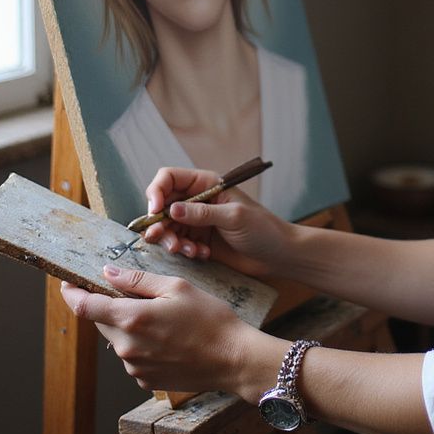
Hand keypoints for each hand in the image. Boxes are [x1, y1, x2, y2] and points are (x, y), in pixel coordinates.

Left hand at [59, 265, 282, 395]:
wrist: (232, 358)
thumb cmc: (210, 319)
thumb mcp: (177, 288)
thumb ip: (138, 282)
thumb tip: (107, 273)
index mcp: (132, 320)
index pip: (85, 307)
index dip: (72, 293)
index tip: (68, 282)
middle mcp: (127, 347)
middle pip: (101, 322)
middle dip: (108, 306)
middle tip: (133, 294)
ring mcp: (134, 368)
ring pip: (118, 339)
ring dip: (128, 325)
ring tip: (163, 318)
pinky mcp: (145, 380)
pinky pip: (133, 356)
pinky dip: (141, 343)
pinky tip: (168, 338)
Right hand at [142, 166, 294, 277]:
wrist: (278, 255)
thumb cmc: (262, 229)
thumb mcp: (233, 217)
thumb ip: (202, 213)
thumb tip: (170, 209)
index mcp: (206, 184)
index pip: (169, 178)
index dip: (156, 192)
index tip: (155, 211)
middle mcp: (197, 200)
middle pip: (162, 205)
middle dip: (160, 224)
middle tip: (166, 241)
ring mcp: (197, 221)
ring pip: (167, 227)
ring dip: (172, 241)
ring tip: (189, 251)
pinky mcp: (198, 241)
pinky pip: (178, 244)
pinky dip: (184, 251)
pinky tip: (202, 255)